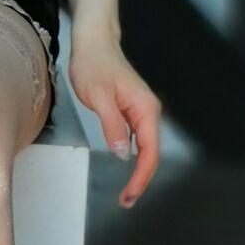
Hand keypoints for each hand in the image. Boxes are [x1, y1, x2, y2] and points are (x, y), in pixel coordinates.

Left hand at [69, 23, 159, 207]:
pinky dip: (133, 158)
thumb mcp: (98, 96)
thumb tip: (123, 154)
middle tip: (125, 201)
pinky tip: (125, 168)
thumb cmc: (94, 64)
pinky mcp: (132, 111)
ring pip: (145, 148)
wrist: (93, 42)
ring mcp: (141, 111)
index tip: (128, 195)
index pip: (150, 152)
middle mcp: (148, 111)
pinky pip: (137, 140)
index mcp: (145, 109)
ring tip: (125, 192)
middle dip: (141, 180)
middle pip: (151, 154)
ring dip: (138, 171)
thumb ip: (112, 125)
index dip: (141, 177)